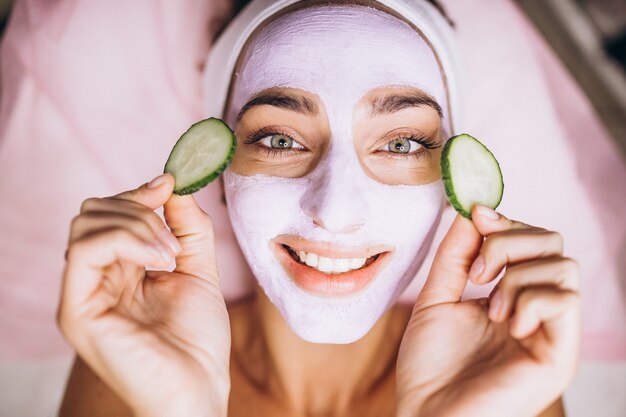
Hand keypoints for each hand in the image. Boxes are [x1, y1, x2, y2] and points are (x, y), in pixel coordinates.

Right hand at [57, 173, 229, 416]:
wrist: (199, 388)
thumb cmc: (197, 340)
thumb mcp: (198, 270)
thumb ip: (187, 227)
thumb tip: (172, 183)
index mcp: (117, 271)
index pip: (109, 213)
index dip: (138, 193)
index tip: (170, 184)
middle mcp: (94, 280)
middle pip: (93, 211)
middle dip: (139, 209)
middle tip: (173, 240)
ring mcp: (81, 294)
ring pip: (86, 223)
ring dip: (137, 224)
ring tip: (170, 254)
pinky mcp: (77, 309)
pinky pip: (86, 249)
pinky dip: (127, 239)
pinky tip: (159, 260)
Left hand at [396, 205, 580, 416]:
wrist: (427, 414)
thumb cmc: (430, 365)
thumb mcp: (437, 298)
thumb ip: (455, 255)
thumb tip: (473, 210)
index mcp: (513, 296)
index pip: (530, 240)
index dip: (506, 222)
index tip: (477, 217)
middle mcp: (537, 311)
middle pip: (552, 243)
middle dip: (509, 243)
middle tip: (478, 274)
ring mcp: (551, 332)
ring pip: (564, 266)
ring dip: (517, 276)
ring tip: (491, 309)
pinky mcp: (559, 354)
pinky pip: (564, 300)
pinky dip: (530, 300)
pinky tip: (507, 324)